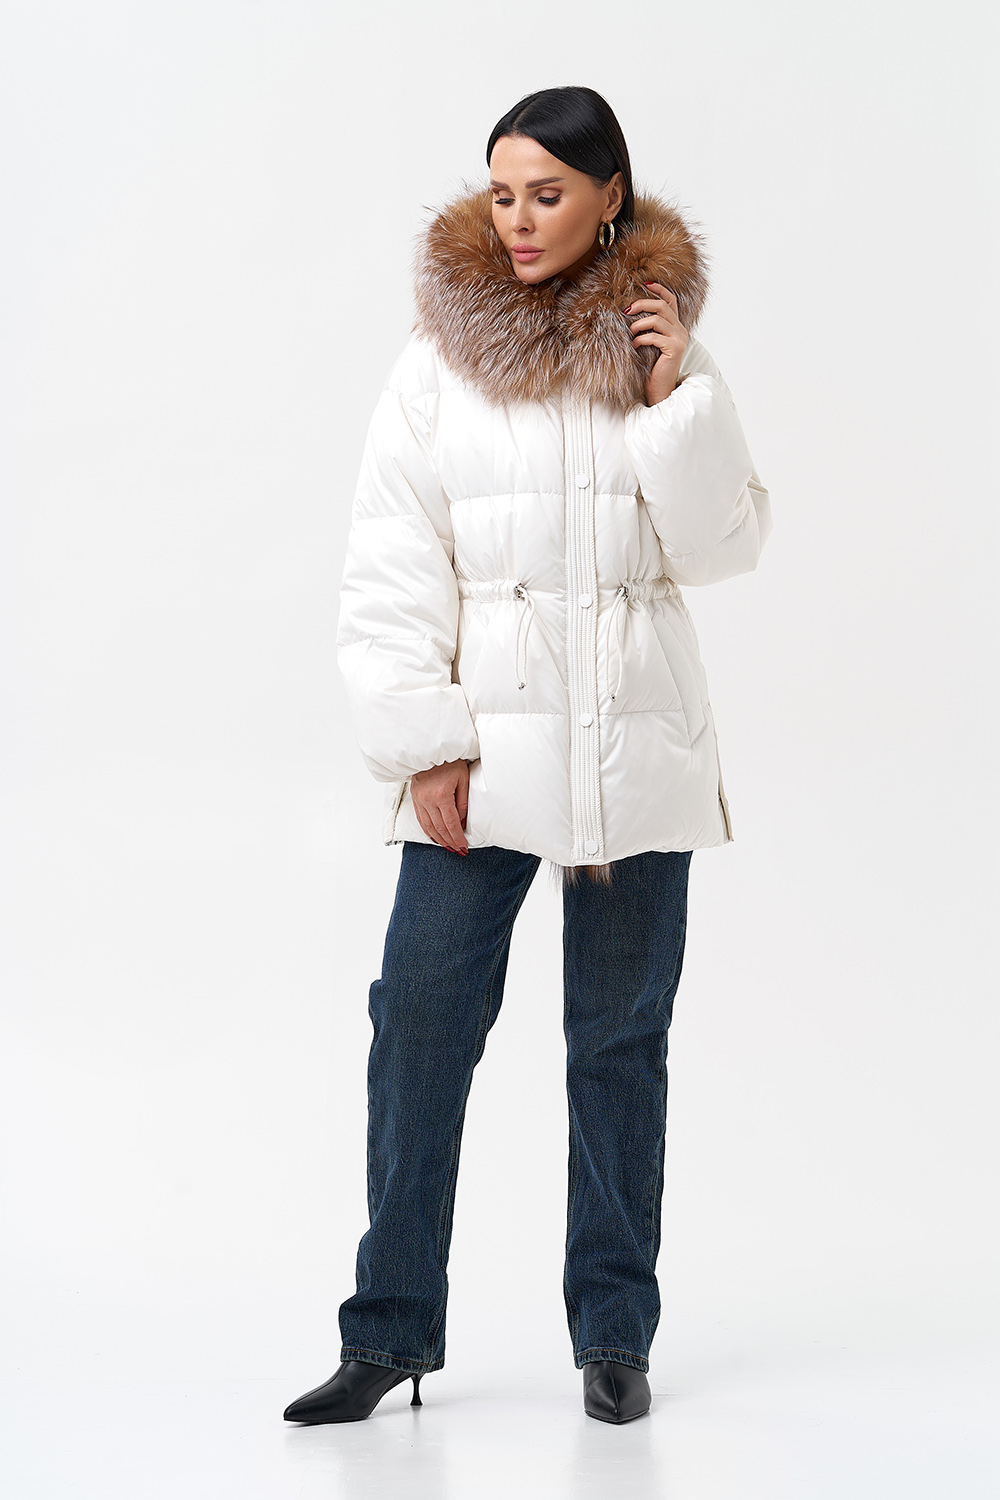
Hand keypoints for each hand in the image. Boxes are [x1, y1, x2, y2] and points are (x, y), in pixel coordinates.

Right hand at [410, 758, 469, 854]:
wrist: (431, 750)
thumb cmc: (450, 761)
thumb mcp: (463, 779)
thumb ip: (463, 802)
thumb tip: (462, 822)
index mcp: (441, 795)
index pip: (451, 823)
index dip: (458, 837)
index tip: (464, 846)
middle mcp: (428, 799)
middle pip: (439, 828)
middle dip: (450, 842)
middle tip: (458, 851)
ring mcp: (419, 799)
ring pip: (428, 826)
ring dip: (438, 839)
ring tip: (448, 847)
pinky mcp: (414, 797)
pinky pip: (420, 819)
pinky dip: (427, 830)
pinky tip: (434, 837)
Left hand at [624, 281, 688, 405]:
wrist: (659, 389)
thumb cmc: (651, 368)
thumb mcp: (649, 343)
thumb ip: (647, 328)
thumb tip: (629, 311)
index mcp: (675, 326)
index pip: (670, 300)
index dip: (659, 289)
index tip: (645, 282)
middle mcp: (680, 330)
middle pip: (662, 306)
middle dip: (643, 303)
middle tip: (627, 309)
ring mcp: (679, 339)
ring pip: (658, 319)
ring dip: (639, 324)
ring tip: (630, 332)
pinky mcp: (675, 349)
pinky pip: (654, 336)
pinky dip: (641, 339)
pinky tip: (634, 345)